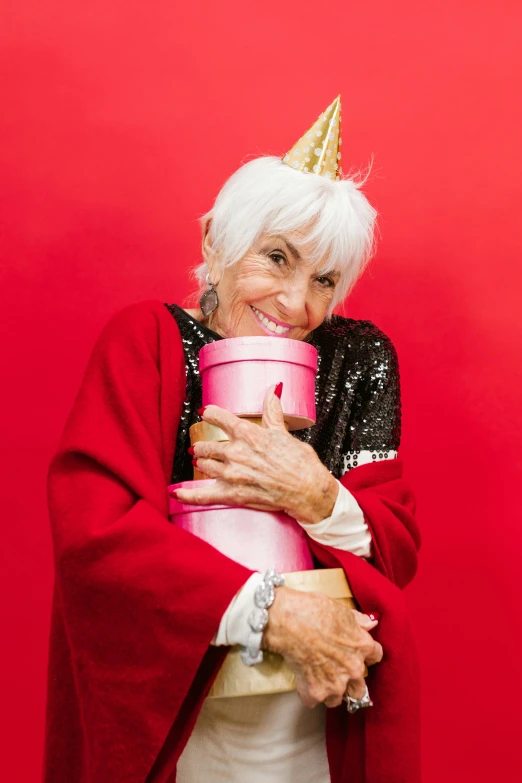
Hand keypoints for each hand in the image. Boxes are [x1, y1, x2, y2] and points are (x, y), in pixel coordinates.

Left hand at [172, 385, 338, 524]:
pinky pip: (203, 495)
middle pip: (207, 446)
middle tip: (203, 447)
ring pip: (204, 466)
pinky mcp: (233, 495)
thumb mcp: (284, 433)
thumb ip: (272, 412)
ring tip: (201, 463)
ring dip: (201, 463)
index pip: (219, 417)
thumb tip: (273, 390)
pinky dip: (188, 495)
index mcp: (247, 434)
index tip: (206, 413)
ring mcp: (232, 475)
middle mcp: (236, 453)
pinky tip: (176, 493)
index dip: (210, 414)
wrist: (308, 491)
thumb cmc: (300, 463)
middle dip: (203, 446)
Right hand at [263, 587, 382, 708]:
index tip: (356, 654)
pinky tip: (303, 681)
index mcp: (362, 647)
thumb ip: (358, 621)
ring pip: (338, 698)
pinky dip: (308, 693)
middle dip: (349, 682)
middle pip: (360, 689)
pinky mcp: (316, 692)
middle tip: (335, 672)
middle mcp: (353, 669)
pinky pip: (314, 701)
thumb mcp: (340, 609)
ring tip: (317, 678)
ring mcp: (336, 684)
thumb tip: (370, 624)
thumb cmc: (313, 610)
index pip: (375, 657)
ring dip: (328, 691)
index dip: (365, 655)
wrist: (289, 621)